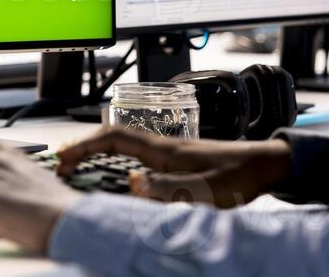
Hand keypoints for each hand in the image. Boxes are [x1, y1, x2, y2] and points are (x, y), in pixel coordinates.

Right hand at [57, 127, 291, 207]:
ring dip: (100, 152)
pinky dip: (119, 160)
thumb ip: (168, 189)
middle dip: (84, 147)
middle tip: (63, 164)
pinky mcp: (177, 160)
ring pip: (123, 145)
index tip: (64, 159)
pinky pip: (137, 155)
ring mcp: (169, 151)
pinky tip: (121, 176)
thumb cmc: (238, 177)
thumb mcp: (203, 191)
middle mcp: (161, 146)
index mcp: (162, 149)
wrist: (264, 165)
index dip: (84, 145)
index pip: (113, 138)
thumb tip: (131, 183)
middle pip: (112, 137)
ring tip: (82, 168)